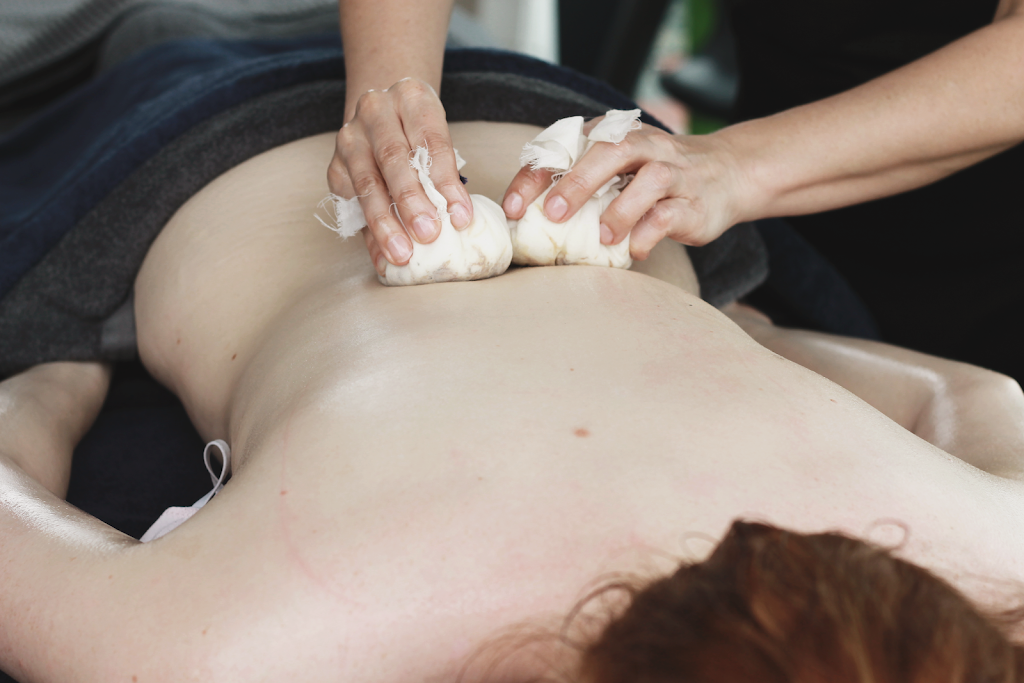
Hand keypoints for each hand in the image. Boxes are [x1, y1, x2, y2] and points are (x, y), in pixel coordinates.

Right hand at [328, 78, 472, 275]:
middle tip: (429, 235)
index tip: (460, 217)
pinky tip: (382, 257)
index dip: (446, 182)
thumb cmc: (419, 132)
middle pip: (394, 159)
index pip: (431, 141)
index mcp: (410, 97)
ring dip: (385, 223)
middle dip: (412, 202)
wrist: (382, 114)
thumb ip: (443, 174)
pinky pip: (352, 204)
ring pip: (367, 183)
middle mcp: (374, 110)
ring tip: (402, 253)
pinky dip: (369, 234)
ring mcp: (350, 137)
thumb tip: (459, 222)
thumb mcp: (438, 137)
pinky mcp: (335, 165)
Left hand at [501, 117, 749, 258]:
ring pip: (650, 180)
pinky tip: (633, 251)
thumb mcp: (617, 168)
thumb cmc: (654, 176)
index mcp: (616, 135)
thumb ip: (579, 180)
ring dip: (621, 210)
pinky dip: (648, 234)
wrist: (727, 173)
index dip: (538, 174)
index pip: (569, 146)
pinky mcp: (694, 202)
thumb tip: (526, 216)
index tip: (513, 206)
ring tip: (601, 237)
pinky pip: (670, 216)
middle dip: (578, 182)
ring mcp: (674, 172)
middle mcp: (645, 146)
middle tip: (552, 213)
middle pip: (611, 152)